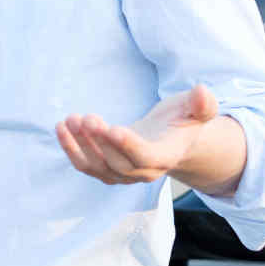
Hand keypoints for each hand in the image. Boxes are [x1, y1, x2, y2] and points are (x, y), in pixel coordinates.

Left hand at [56, 84, 218, 184]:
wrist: (167, 138)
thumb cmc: (180, 120)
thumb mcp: (194, 110)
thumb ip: (201, 105)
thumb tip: (204, 91)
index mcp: (166, 156)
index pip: (146, 157)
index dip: (129, 146)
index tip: (112, 128)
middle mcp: (144, 171)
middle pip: (118, 163)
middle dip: (100, 141)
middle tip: (86, 118)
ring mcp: (122, 174)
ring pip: (98, 167)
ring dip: (81, 145)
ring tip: (70, 119)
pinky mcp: (105, 170)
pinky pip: (85, 166)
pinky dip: (70, 149)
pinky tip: (60, 128)